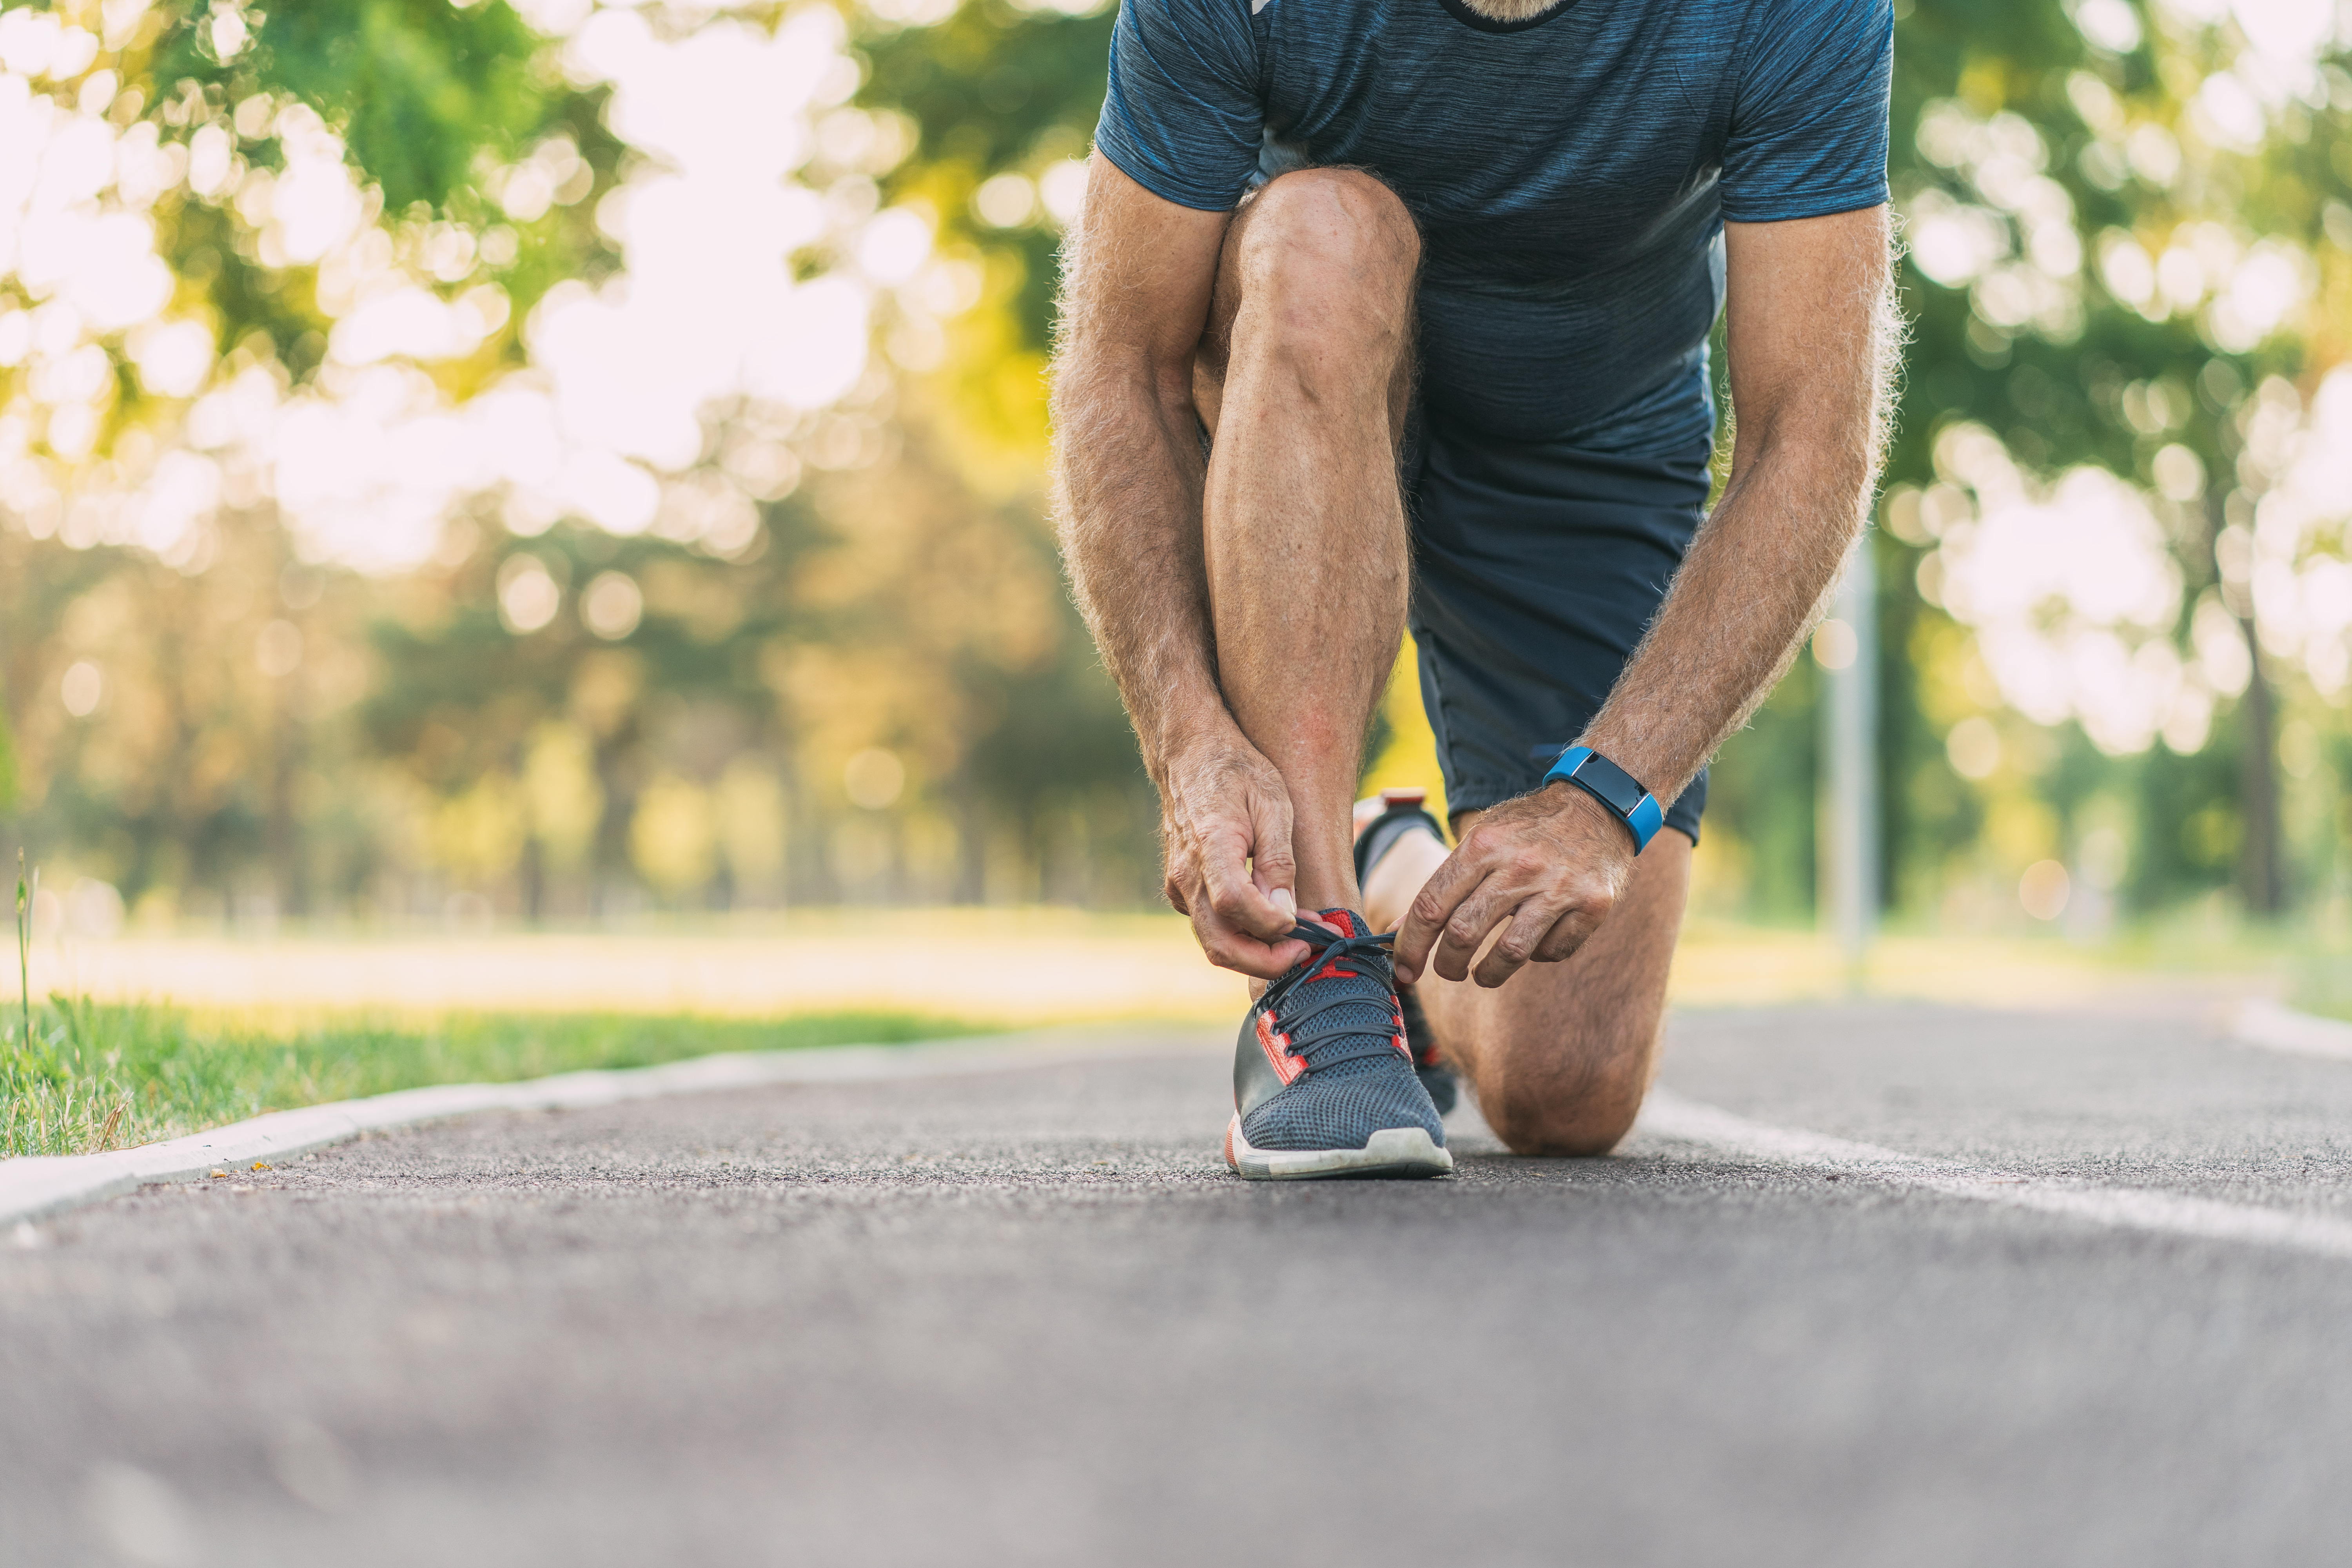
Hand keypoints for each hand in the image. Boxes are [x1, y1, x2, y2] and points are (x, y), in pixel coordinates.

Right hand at [1159, 731, 1311, 978]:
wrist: (1190, 755)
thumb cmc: (1236, 772)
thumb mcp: (1273, 804)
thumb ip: (1278, 861)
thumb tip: (1286, 913)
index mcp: (1210, 846)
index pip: (1235, 906)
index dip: (1271, 927)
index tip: (1305, 927)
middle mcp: (1186, 874)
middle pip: (1220, 943)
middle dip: (1266, 961)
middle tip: (1305, 953)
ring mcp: (1178, 886)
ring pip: (1214, 942)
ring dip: (1257, 952)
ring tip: (1299, 939)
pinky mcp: (1181, 890)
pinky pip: (1210, 926)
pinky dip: (1241, 935)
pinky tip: (1273, 921)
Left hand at [1392, 783, 1634, 987]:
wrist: (1598, 805)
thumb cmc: (1527, 830)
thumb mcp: (1481, 841)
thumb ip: (1444, 884)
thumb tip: (1399, 930)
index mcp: (1483, 845)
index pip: (1432, 905)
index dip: (1411, 945)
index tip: (1403, 969)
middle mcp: (1520, 865)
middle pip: (1464, 933)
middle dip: (1448, 965)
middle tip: (1448, 971)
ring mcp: (1559, 886)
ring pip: (1510, 953)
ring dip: (1488, 974)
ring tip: (1482, 975)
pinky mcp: (1592, 905)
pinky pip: (1554, 951)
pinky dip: (1539, 956)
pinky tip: (1535, 943)